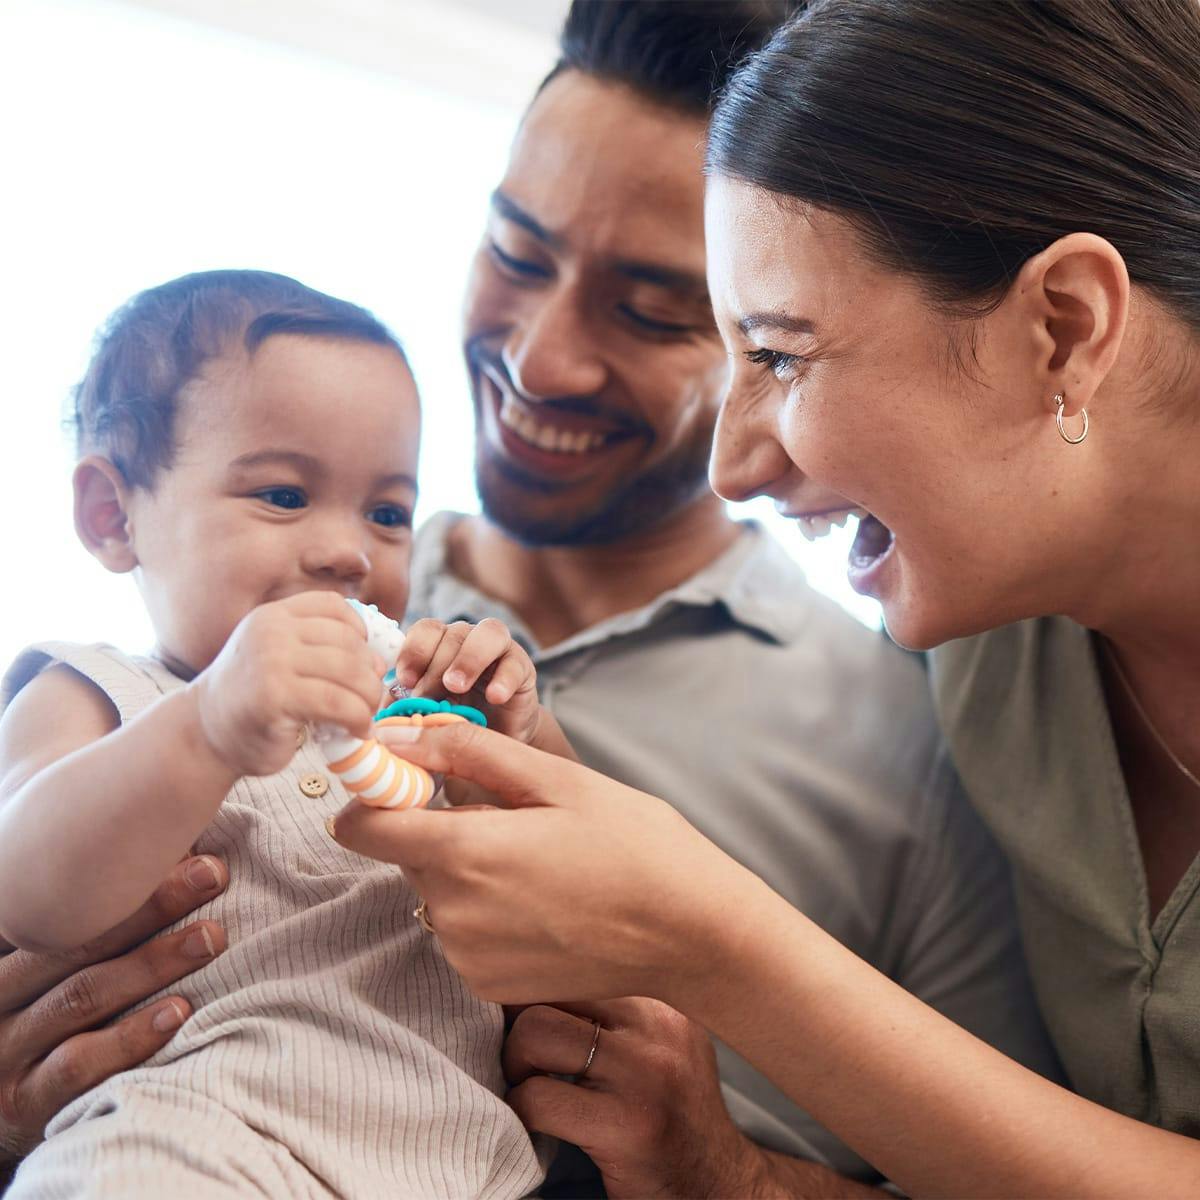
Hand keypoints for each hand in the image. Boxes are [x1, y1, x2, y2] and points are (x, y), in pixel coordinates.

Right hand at [0, 856, 226, 1170]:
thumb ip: (96, 915)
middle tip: (211, 876)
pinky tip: (178, 1012)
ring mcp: (6, 1051)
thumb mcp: (51, 962)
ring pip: (80, 997)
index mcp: (6, 951)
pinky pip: (77, 1065)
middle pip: (74, 942)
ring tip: (210, 938)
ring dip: (152, 965)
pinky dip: (129, 1038)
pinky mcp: (24, 1103)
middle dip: (150, 906)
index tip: (188, 849)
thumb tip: (182, 845)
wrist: (4, 1101)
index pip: (58, 904)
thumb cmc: (43, 1014)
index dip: (121, 874)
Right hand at [193, 591, 383, 776]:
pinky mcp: (274, 696)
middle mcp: (271, 631)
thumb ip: (317, 647)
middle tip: (372, 699)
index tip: (364, 661)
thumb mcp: (279, 657)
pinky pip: (336, 702)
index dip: (360, 632)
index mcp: (274, 615)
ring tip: (366, 718)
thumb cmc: (253, 700)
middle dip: (370, 674)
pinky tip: (358, 730)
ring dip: (368, 699)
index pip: (334, 606)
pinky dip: (357, 718)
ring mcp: (271, 661)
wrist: (205, 733)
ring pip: (349, 672)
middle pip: (349, 643)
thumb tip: (380, 658)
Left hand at [329, 722, 761, 1005]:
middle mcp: (452, 913)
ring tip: (538, 862)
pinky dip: (485, 912)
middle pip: (406, 854)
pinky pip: (460, 933)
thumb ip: (466, 752)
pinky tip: (542, 901)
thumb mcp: (555, 779)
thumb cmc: (633, 842)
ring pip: (435, 892)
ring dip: (465, 871)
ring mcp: (467, 956)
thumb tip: (397, 735)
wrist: (689, 932)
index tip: (409, 780)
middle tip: (512, 818)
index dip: (376, 796)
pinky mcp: (487, 986)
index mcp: (464, 852)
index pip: (362, 826)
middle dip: (440, 828)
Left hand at [392, 618, 540, 743]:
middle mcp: (468, 640)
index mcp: (440, 646)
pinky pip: (514, 663)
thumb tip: (382, 712)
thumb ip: (405, 708)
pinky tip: (494, 698)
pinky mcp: (522, 668)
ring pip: (487, 633)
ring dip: (468, 659)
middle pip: (452, 633)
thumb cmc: (455, 724)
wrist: (498, 743)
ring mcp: (498, 650)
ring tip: (455, 687)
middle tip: (426, 698)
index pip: (425, 629)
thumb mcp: (425, 716)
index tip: (404, 681)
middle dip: (435, 667)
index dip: (413, 650)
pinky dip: (503, 679)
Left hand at [505, 997, 769, 1198]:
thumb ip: (611, 1011)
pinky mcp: (626, 1124)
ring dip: (515, 1061)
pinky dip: (520, 1110)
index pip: (576, 960)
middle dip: (517, 1019)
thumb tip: (530, 980)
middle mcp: (658, 1024)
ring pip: (538, 1032)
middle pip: (552, 985)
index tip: (521, 1011)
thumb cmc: (671, 1113)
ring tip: (528, 1084)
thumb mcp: (657, 1045)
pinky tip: (537, 1123)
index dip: (536, 984)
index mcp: (662, 998)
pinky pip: (538, 1098)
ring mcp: (645, 1072)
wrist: (721, 1185)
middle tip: (522, 1056)